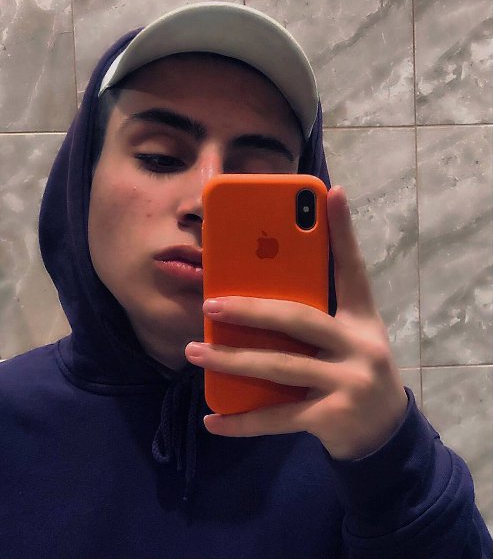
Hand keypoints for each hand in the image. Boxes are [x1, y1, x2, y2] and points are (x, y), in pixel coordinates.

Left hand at [185, 186, 407, 460]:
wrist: (384, 433)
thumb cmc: (355, 371)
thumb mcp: (347, 339)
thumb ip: (314, 318)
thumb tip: (254, 300)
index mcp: (362, 319)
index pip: (351, 269)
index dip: (342, 231)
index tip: (331, 192)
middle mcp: (360, 345)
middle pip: (298, 318)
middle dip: (250, 310)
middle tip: (209, 304)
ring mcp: (348, 383)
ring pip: (278, 366)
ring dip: (231, 361)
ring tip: (194, 353)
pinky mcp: (332, 417)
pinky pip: (277, 417)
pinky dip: (242, 421)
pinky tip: (212, 419)